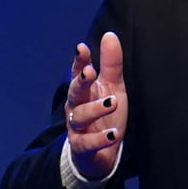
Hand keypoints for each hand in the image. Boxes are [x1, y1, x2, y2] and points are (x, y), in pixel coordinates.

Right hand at [66, 32, 128, 182]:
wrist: (97, 154)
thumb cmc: (104, 115)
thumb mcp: (112, 87)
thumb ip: (111, 64)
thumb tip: (109, 35)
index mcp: (84, 91)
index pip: (78, 73)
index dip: (80, 61)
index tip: (82, 48)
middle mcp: (76, 107)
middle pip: (74, 92)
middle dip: (81, 82)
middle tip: (90, 72)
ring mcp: (77, 128)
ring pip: (80, 116)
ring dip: (95, 109)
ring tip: (112, 103)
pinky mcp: (82, 147)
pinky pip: (87, 143)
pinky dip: (99, 139)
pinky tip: (112, 135)